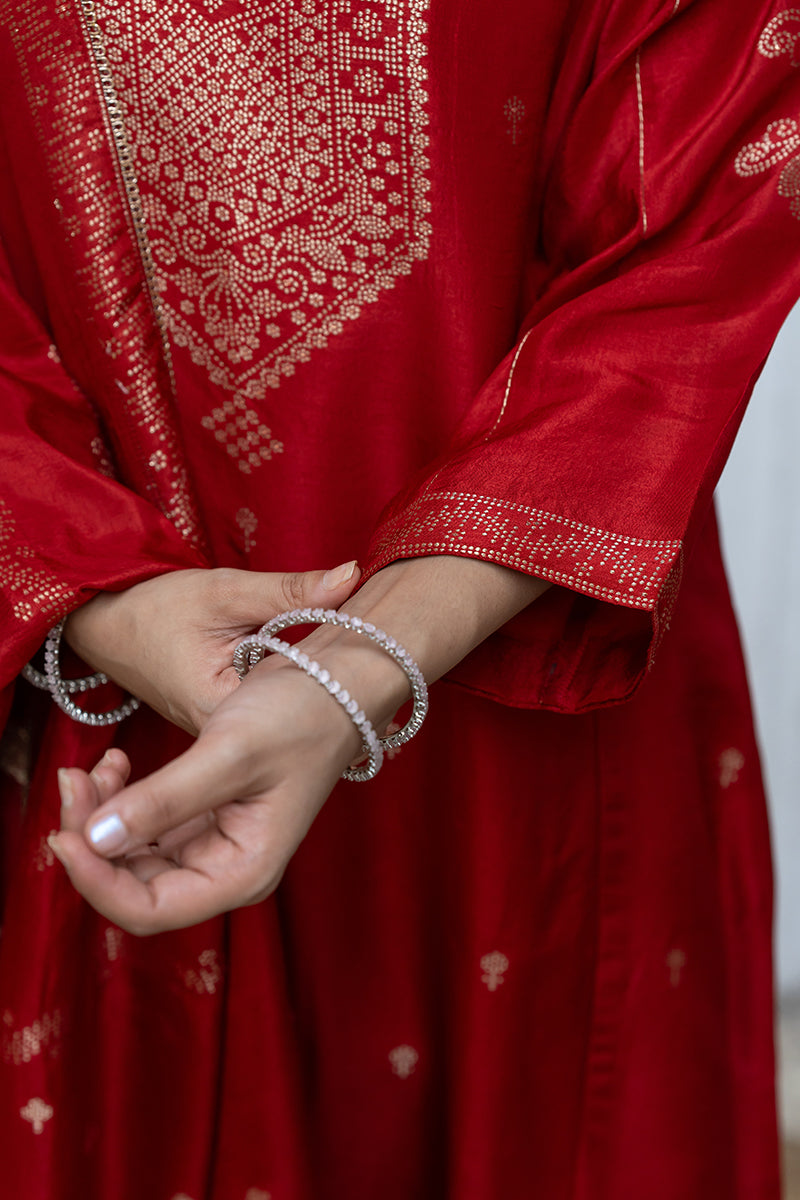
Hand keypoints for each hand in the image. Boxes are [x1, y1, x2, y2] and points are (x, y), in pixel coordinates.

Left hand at [51, 652, 365, 933]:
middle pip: (133, 882)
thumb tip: (96, 839)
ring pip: (132, 852)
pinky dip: (120, 798)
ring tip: (92, 766)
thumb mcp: (230, 754)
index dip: (98, 882)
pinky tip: (116, 762)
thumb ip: (164, 800)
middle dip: (93, 838)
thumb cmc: (301, 717)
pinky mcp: (202, 814)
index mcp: (243, 872)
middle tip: (73, 779)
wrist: (337, 681)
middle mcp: (225, 869)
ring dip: (101, 814)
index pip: (151, 908)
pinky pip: (143, 823)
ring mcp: (212, 843)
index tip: (65, 834)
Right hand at [64, 560, 359, 733]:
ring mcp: (223, 735)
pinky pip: (269, 706)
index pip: (298, 699)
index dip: (337, 670)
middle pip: (295, 708)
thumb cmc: (153, 606)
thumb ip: (289, 590)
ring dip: (311, 678)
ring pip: (284, 707)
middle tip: (371, 644)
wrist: (104, 622)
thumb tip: (352, 575)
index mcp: (222, 711)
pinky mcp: (224, 723)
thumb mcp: (224, 591)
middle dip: (330, 675)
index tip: (371, 646)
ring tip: (352, 650)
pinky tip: (316, 661)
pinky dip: (289, 681)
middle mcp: (222, 737)